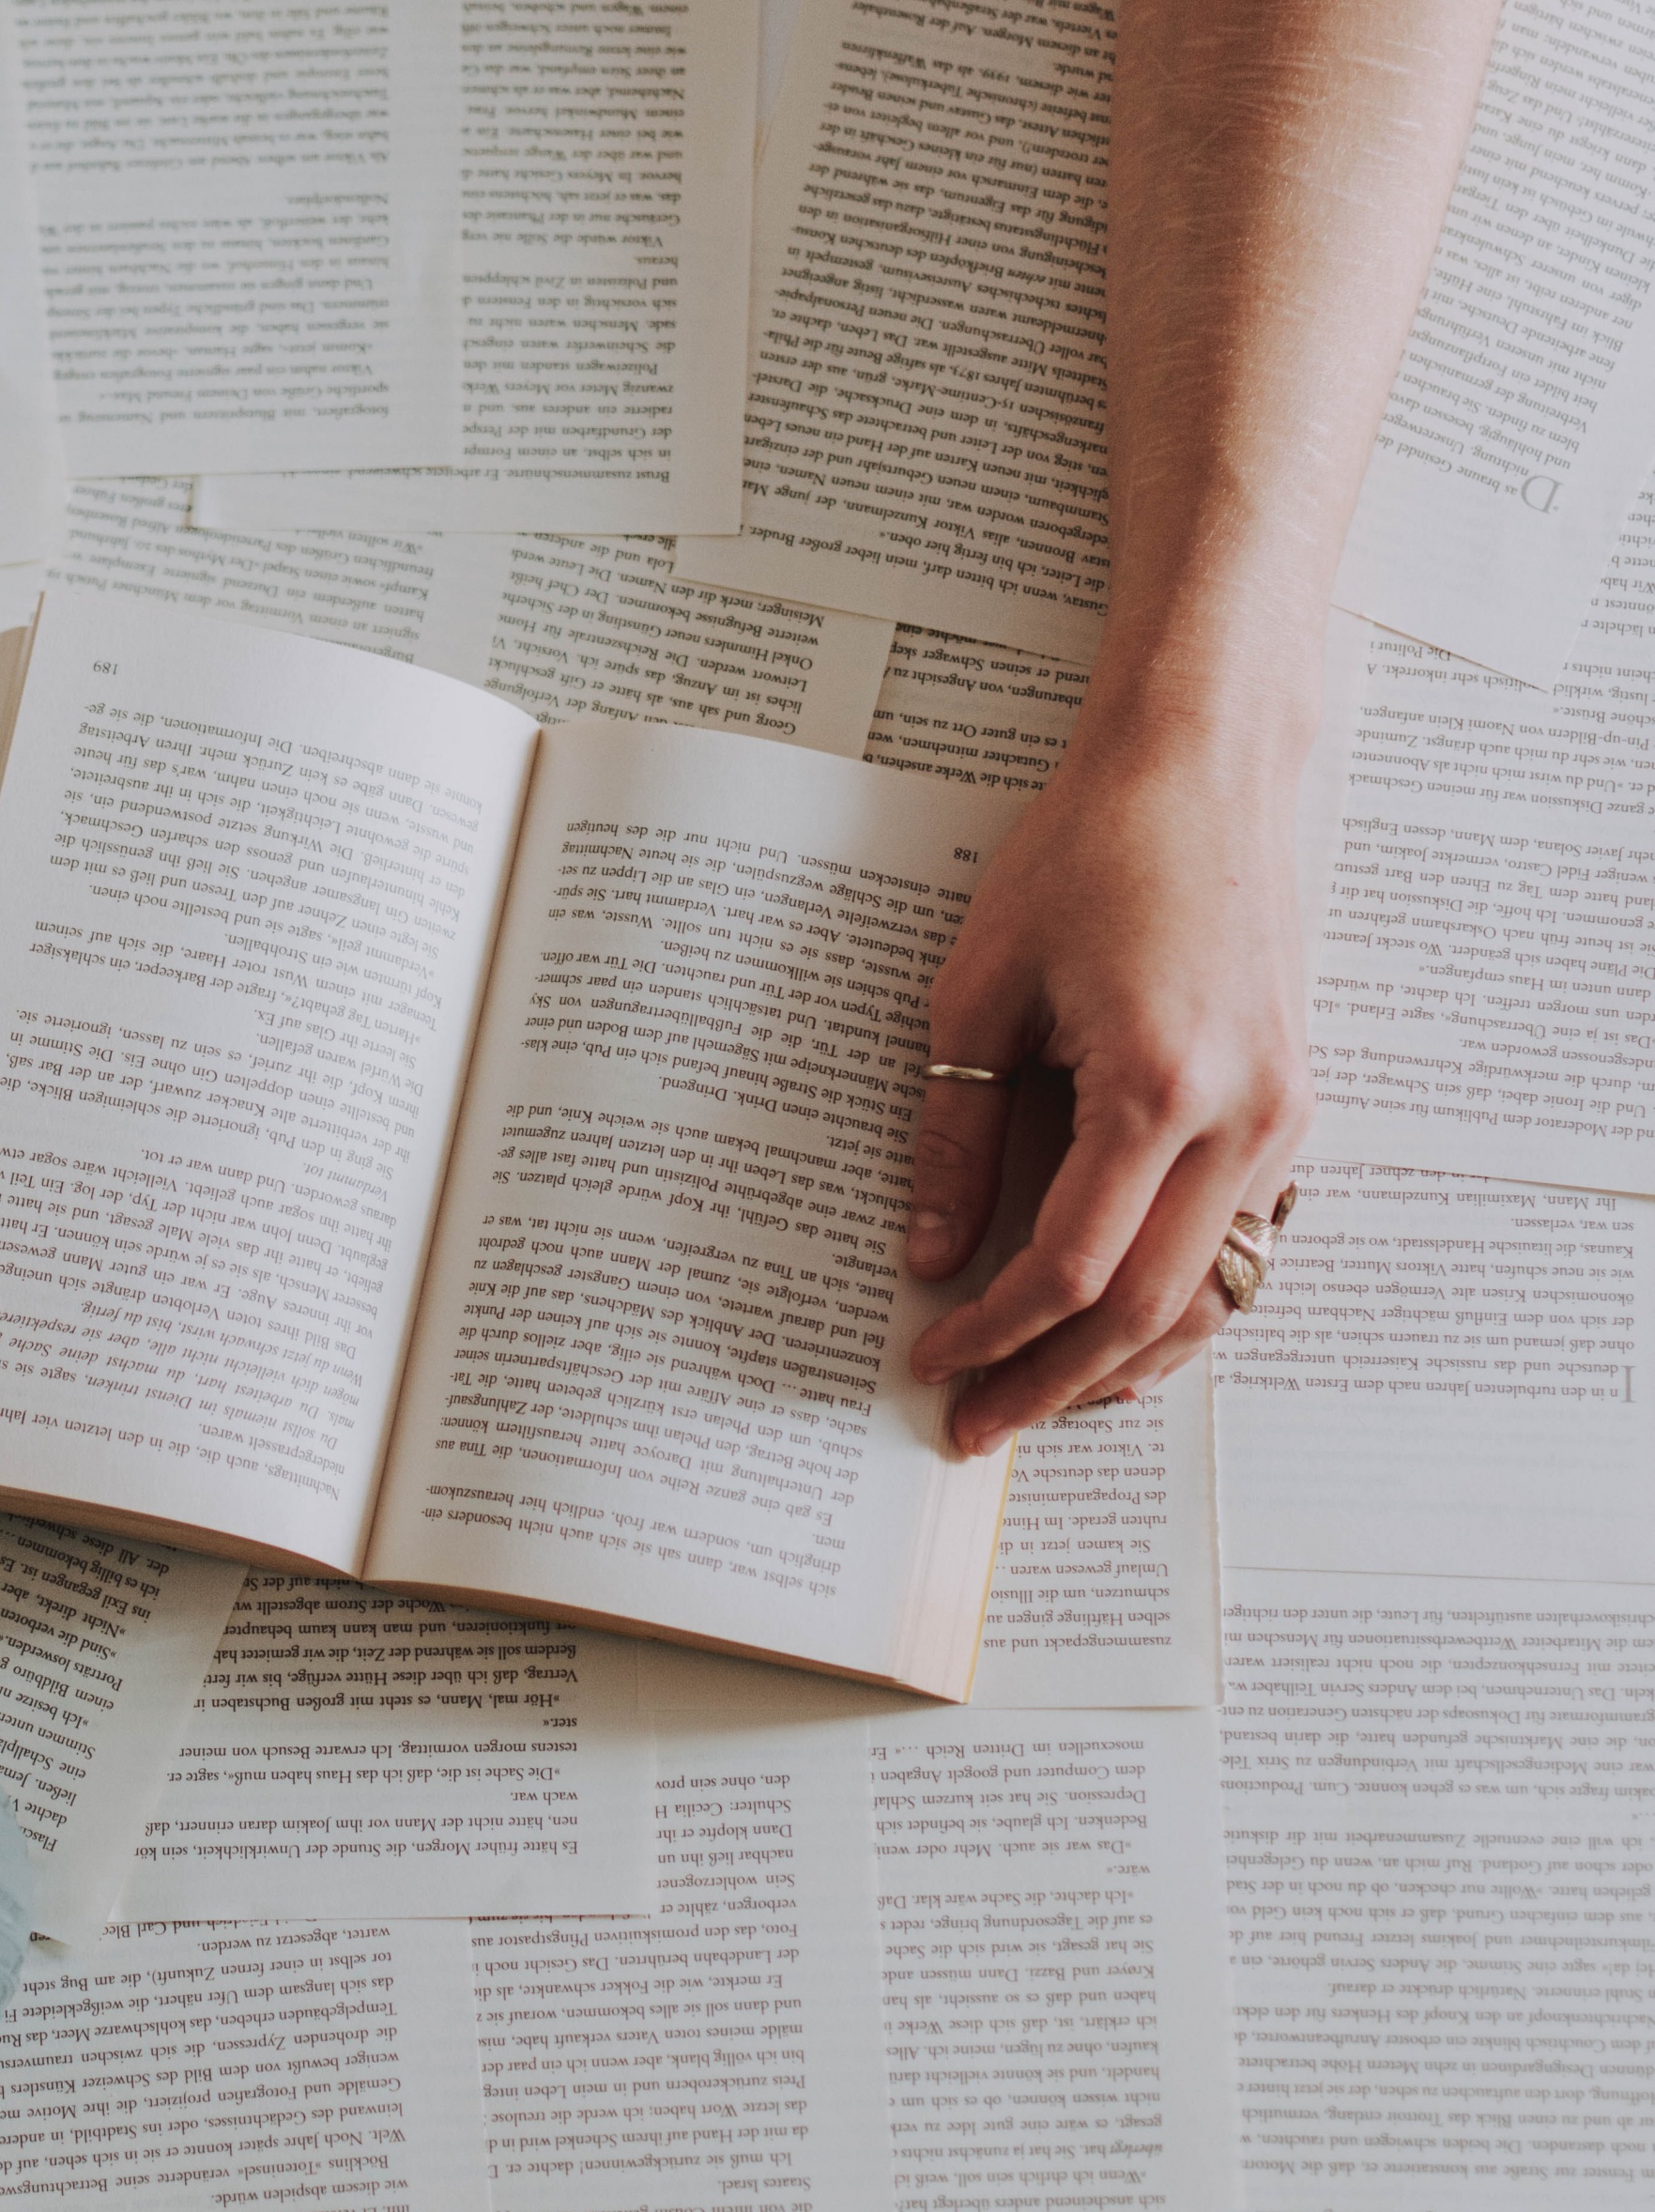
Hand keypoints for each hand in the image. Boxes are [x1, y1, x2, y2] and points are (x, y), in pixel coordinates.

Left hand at [905, 695, 1315, 1454]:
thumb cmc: (1086, 855)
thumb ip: (957, 1136)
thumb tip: (933, 1254)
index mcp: (1160, 1088)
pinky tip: (1112, 1324)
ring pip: (1212, 1297)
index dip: (994, 1331)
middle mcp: (1244, 1120)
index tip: (931, 1358)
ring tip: (1039, 1394)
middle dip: (1052, 1381)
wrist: (1202, 770)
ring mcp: (1285, 1119)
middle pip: (1148, 1311)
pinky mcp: (1294, 1108)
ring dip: (1123, 1362)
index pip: (1072, 1268)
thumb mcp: (980, 994)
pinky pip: (1241, 1246)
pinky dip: (1177, 1303)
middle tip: (975, 1426)